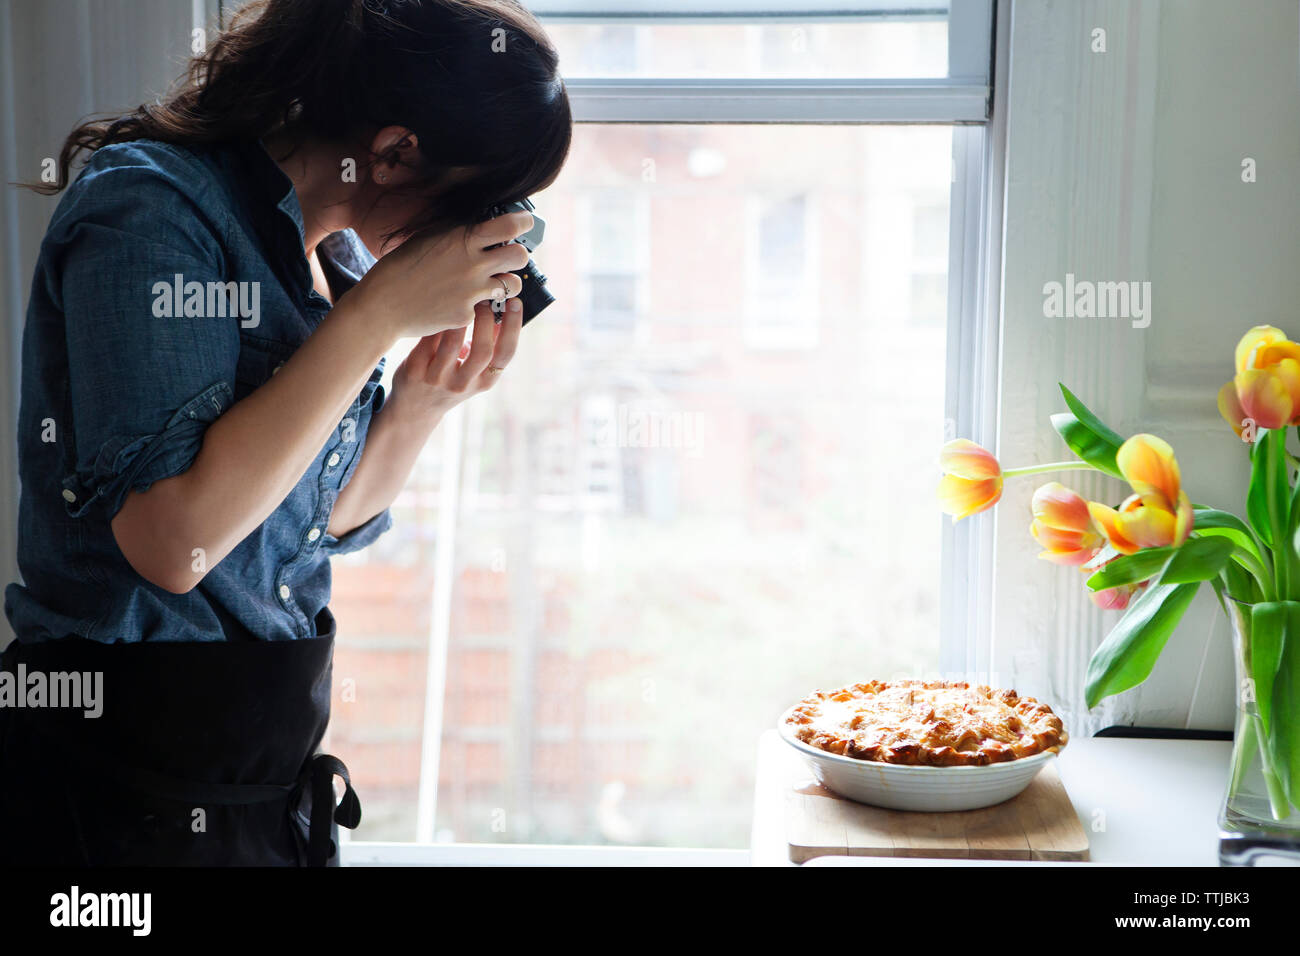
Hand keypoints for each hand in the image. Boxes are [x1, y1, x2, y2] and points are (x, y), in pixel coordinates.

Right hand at [351, 211, 533, 341]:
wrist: (383, 304)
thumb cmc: (401, 266)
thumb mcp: (429, 237)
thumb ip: (457, 232)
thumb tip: (481, 225)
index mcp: (463, 239)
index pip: (510, 226)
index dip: (523, 223)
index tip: (524, 223)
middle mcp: (474, 265)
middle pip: (521, 256)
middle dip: (518, 254)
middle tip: (508, 256)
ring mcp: (473, 292)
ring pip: (514, 284)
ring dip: (507, 281)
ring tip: (493, 282)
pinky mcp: (468, 314)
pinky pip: (486, 307)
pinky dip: (479, 304)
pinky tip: (461, 301)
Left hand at [389, 298, 523, 421]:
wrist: (415, 407)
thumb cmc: (451, 379)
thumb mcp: (474, 372)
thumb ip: (488, 346)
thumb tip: (502, 308)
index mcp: (484, 381)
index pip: (506, 354)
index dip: (513, 327)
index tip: (514, 302)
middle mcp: (463, 383)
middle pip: (483, 351)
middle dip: (486, 320)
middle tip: (484, 298)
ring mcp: (438, 379)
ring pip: (452, 342)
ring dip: (459, 317)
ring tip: (461, 297)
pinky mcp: (416, 370)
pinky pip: (429, 339)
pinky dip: (436, 320)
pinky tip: (439, 305)